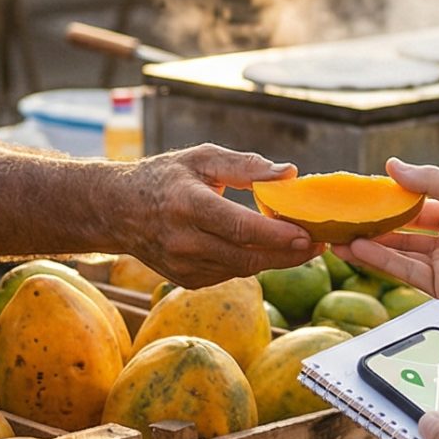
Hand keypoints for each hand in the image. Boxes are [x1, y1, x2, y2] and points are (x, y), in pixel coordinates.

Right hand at [127, 145, 316, 285]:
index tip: (308, 233)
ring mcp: (184, 266)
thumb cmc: (165, 177)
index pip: (239, 227)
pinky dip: (252, 262)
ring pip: (243, 269)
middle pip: (247, 256)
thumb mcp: (202, 157)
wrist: (118, 210)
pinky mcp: (187, 280)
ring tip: (302, 244)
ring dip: (275, 259)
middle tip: (320, 244)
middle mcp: (183, 241)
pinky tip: (268, 249)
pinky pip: (230, 274)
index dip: (277, 234)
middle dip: (289, 254)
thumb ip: (246, 165)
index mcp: (187, 204)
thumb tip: (289, 174)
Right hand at [342, 160, 438, 329]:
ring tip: (339, 237)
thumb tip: (392, 165)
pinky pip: (405, 272)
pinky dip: (380, 261)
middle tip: (342, 219)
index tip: (362, 194)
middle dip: (374, 224)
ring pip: (399, 251)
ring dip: (369, 244)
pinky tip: (358, 250)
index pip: (417, 202)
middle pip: (404, 229)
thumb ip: (429, 180)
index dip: (390, 198)